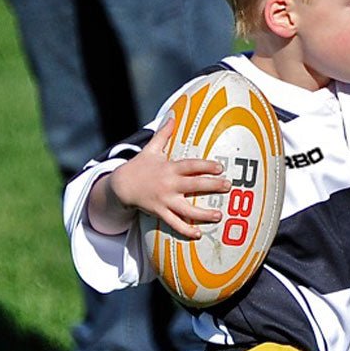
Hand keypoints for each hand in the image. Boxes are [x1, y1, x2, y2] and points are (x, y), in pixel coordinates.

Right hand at [90, 117, 231, 238]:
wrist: (121, 185)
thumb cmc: (139, 166)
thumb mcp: (151, 148)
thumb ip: (164, 134)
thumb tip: (172, 116)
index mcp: (169, 168)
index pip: (191, 166)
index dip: (205, 166)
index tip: (220, 168)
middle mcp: (169, 184)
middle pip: (194, 185)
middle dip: (212, 186)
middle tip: (228, 186)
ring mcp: (164, 200)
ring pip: (187, 209)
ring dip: (204, 214)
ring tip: (219, 215)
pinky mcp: (159, 212)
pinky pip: (174, 223)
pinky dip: (186, 230)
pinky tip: (198, 234)